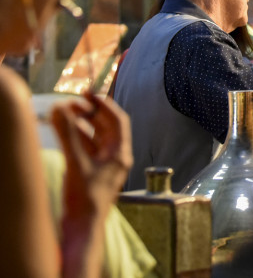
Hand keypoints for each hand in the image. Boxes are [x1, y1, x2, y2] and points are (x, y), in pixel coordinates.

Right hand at [49, 92, 131, 221]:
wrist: (82, 228)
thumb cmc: (85, 199)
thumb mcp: (76, 163)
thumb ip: (69, 135)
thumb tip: (61, 108)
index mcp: (121, 154)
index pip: (118, 120)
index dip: (104, 104)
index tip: (88, 93)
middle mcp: (117, 157)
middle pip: (107, 127)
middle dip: (90, 113)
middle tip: (73, 102)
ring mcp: (105, 165)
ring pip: (96, 137)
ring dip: (82, 125)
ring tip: (66, 113)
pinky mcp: (93, 173)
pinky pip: (87, 149)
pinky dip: (77, 138)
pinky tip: (65, 132)